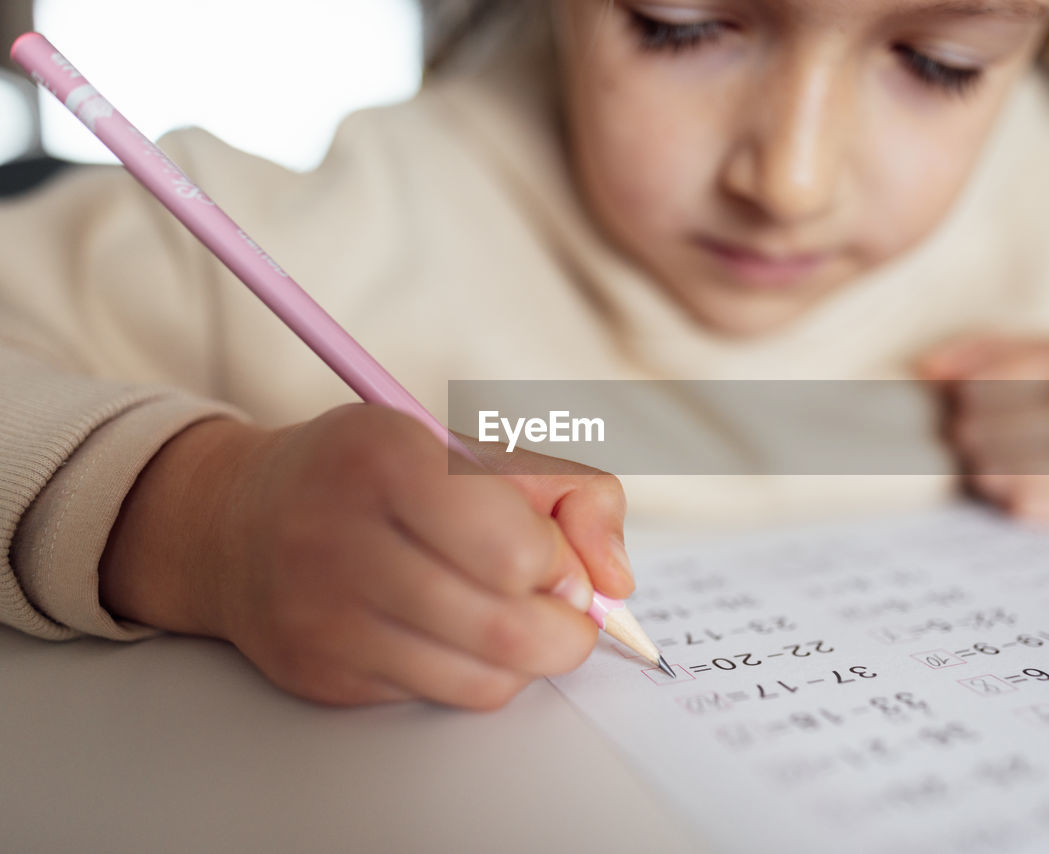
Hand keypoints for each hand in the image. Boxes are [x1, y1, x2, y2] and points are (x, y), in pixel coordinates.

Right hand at [101, 404, 632, 708]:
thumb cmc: (378, 476)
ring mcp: (326, 616)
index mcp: (389, 458)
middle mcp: (344, 539)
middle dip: (566, 629)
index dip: (561, 564)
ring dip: (525, 656)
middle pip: (509, 629)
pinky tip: (448, 630)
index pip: (516, 550)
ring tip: (506, 612)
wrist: (240, 520)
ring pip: (485, 681)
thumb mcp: (474, 447)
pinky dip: (471, 673)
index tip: (554, 555)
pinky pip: (440, 699)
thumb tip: (616, 582)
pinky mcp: (322, 675)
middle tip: (561, 607)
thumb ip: (574, 492)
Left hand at [919, 337, 1048, 525]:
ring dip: (983, 467)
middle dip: (967, 432)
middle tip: (977, 429)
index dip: (959, 397)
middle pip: (979, 433)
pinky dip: (1010, 495)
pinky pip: (1027, 509)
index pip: (980, 387)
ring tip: (1001, 454)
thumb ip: (997, 349)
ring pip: (995, 476)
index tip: (963, 399)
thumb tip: (926, 368)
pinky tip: (1026, 479)